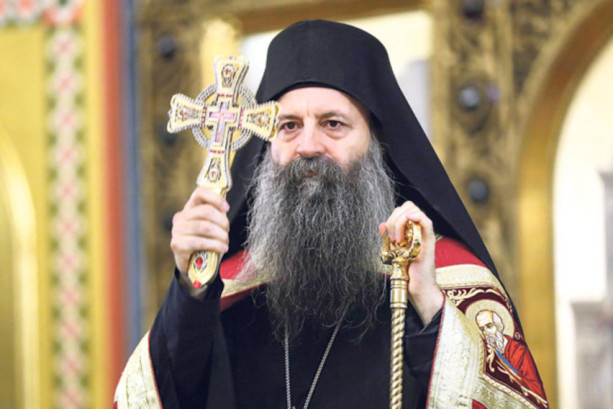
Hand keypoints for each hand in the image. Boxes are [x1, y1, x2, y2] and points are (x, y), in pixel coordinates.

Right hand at [170, 187, 229, 274]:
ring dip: (220, 235)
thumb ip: (217, 210)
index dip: (215, 198)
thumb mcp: (213, 224)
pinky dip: (214, 245)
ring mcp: (177, 230)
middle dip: (222, 221)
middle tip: (227, 231)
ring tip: (225, 242)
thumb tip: (224, 192)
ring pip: (204, 226)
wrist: (196, 266)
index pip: (200, 193)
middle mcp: (181, 217)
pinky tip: (222, 248)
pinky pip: (199, 242)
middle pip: (205, 211)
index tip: (226, 208)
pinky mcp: (177, 244)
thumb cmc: (206, 241)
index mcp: (190, 208)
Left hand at [379, 201, 443, 324]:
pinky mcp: (429, 242)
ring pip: (414, 210)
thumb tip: (381, 224)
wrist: (418, 290)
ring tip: (399, 242)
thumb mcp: (393, 253)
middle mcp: (419, 230)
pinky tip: (409, 221)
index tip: (389, 236)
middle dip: (394, 219)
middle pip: (407, 206)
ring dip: (400, 222)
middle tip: (393, 240)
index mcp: (411, 231)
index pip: (402, 210)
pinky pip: (426, 222)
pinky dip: (416, 217)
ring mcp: (425, 235)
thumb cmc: (407, 274)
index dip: (393, 216)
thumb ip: (388, 239)